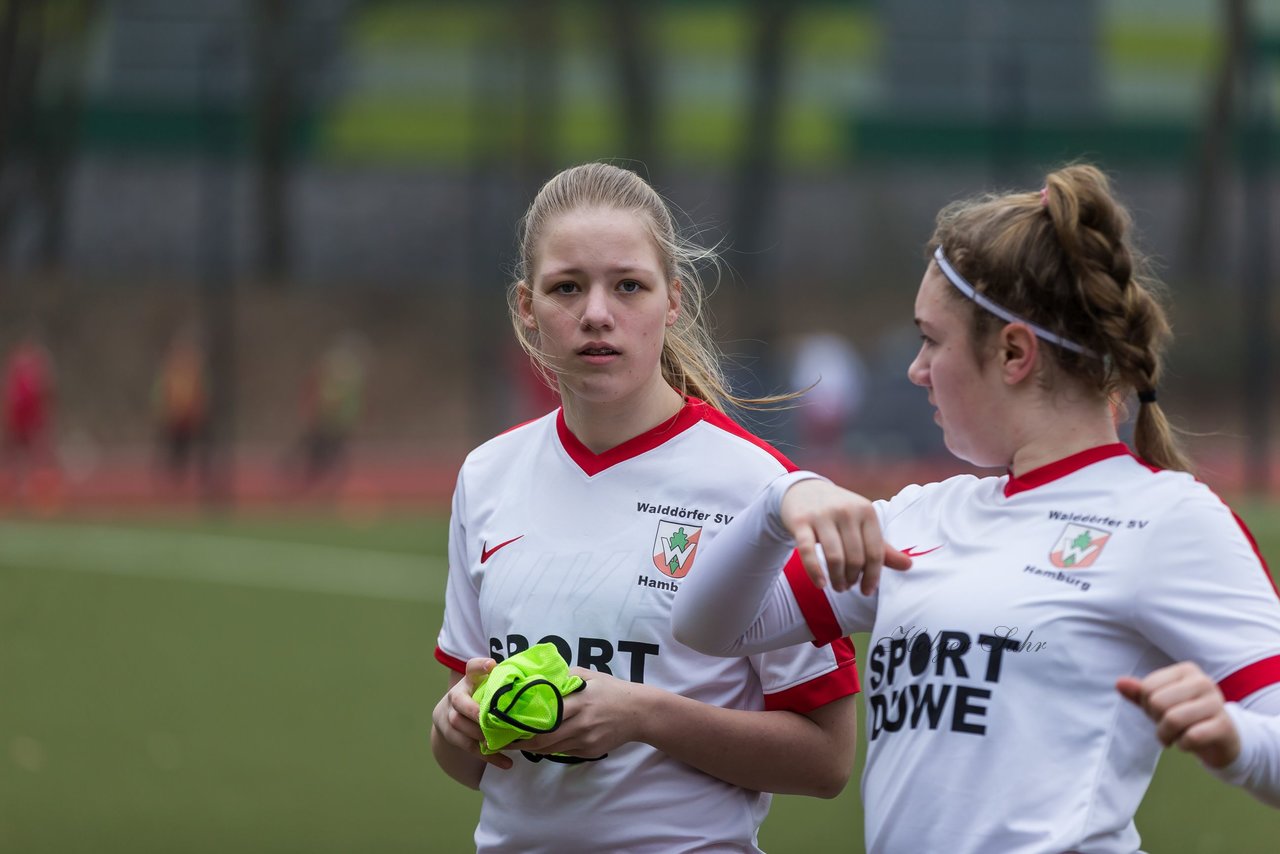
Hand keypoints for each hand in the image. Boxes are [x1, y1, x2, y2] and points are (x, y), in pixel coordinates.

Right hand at [431, 657, 513, 769]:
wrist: (449, 715)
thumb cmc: (478, 699)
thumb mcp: (486, 687)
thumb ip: (503, 684)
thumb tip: (532, 685)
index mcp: (468, 681)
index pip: (471, 668)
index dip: (479, 666)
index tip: (491, 665)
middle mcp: (455, 696)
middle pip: (459, 702)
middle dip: (475, 712)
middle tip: (494, 720)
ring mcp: (448, 716)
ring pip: (459, 726)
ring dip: (481, 735)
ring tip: (501, 743)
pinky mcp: (450, 735)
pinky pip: (468, 747)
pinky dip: (488, 756)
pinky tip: (506, 762)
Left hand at [512, 669, 647, 758]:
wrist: (639, 712)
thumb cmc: (611, 690)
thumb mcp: (588, 675)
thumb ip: (563, 677)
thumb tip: (537, 679)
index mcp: (578, 702)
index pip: (544, 717)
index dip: (522, 723)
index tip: (506, 722)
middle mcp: (581, 724)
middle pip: (543, 740)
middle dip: (521, 742)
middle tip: (504, 739)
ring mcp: (586, 740)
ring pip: (551, 749)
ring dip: (533, 747)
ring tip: (517, 741)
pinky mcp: (590, 752)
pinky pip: (564, 752)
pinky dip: (551, 748)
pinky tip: (542, 742)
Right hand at [780, 479, 910, 594]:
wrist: (804, 490)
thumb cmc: (839, 513)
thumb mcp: (862, 523)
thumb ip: (881, 546)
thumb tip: (909, 566)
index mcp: (866, 511)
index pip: (875, 553)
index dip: (873, 576)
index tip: (867, 590)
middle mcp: (846, 511)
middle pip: (855, 558)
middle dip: (853, 579)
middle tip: (848, 587)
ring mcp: (822, 516)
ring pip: (834, 557)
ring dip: (837, 579)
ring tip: (838, 586)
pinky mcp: (800, 522)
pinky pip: (808, 552)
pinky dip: (815, 572)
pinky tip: (820, 584)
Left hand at [1117, 661, 1240, 768]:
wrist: (1222, 739)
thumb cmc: (1185, 716)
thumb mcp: (1160, 702)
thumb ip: (1139, 693)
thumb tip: (1119, 683)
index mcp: (1186, 670)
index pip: (1147, 687)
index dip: (1146, 705)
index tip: (1159, 712)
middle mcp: (1203, 682)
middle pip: (1158, 702)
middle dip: (1156, 720)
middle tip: (1165, 726)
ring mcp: (1216, 703)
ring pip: (1173, 719)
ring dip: (1166, 735)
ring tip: (1173, 737)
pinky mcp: (1224, 725)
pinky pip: (1192, 736)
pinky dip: (1183, 745)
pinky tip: (1188, 743)